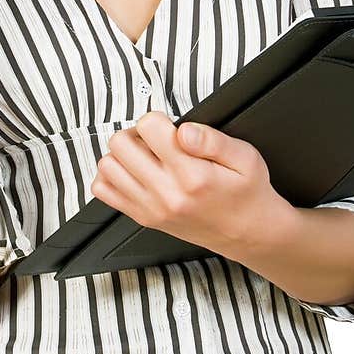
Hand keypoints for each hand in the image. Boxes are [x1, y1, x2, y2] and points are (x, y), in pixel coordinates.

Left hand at [89, 111, 279, 256]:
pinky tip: (135, 173)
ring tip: (147, 156)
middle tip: (157, 140)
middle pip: (120, 143)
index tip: (172, 128)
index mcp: (192, 175)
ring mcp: (151, 208)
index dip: (159, 120)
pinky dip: (114, 176)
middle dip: (137, 133)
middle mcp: (167, 194)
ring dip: (124, 154)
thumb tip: (184, 130)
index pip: (149, 128)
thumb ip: (213, 140)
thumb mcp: (245, 157)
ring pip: (108, 165)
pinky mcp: (144, 217)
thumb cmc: (247, 193)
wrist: (248, 233)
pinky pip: (104, 192)